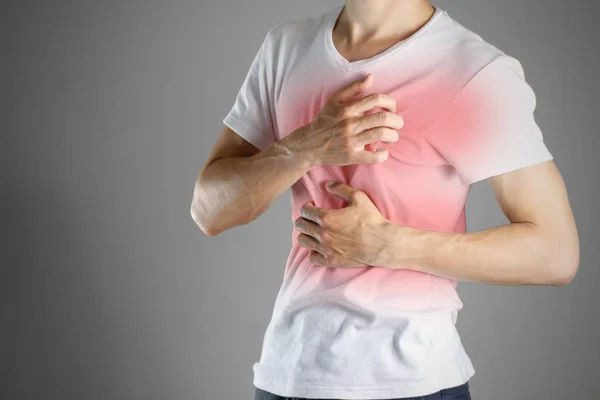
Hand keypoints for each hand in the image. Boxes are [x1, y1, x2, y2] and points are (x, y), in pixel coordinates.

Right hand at [280, 73, 403, 167]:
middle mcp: (350, 124)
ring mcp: (351, 141)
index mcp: (348, 109)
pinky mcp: (351, 156)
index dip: (390, 102)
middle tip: (397, 124)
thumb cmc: (324, 121)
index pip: (377, 100)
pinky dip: (383, 154)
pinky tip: (382, 151)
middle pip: (384, 118)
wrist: (309, 145)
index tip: (392, 108)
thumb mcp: (334, 101)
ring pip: (382, 135)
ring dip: (393, 136)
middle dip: (397, 121)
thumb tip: (372, 77)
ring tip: (391, 137)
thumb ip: (353, 88)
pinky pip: (374, 157)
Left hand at [294, 181, 391, 267]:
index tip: (311, 207)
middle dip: (304, 219)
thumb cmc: (371, 220)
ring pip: (303, 241)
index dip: (307, 207)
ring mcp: (326, 248)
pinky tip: (319, 248)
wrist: (382, 243)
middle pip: (301, 225)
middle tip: (310, 219)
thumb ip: (341, 188)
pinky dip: (313, 252)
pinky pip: (312, 258)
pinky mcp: (331, 260)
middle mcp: (322, 233)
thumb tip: (327, 185)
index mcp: (326, 218)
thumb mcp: (359, 197)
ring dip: (306, 235)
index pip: (304, 211)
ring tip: (312, 232)